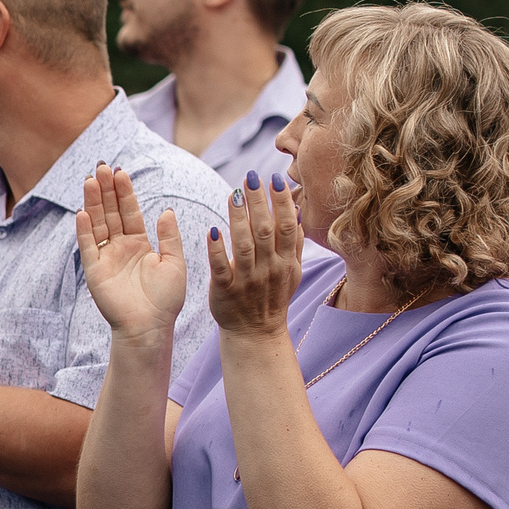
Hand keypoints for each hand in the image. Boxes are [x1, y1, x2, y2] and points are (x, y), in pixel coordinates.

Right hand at [78, 163, 188, 343]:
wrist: (150, 326)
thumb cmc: (165, 299)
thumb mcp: (175, 262)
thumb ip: (169, 236)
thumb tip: (167, 210)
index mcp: (139, 243)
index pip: (130, 212)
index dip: (125, 192)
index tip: (121, 172)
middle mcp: (120, 247)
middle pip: (110, 212)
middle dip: (106, 190)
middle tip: (101, 167)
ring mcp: (105, 258)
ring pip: (97, 224)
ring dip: (92, 202)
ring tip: (89, 180)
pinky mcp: (94, 272)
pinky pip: (88, 247)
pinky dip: (84, 231)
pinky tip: (82, 213)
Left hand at [207, 170, 305, 336]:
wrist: (256, 332)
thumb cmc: (273, 296)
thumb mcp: (292, 272)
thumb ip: (294, 243)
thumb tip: (297, 210)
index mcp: (286, 262)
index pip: (287, 226)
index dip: (281, 201)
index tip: (273, 177)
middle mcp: (269, 269)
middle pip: (265, 231)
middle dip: (258, 202)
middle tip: (250, 176)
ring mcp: (247, 280)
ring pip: (243, 245)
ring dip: (238, 219)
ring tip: (233, 194)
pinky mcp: (225, 290)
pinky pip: (220, 267)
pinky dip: (216, 249)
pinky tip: (212, 230)